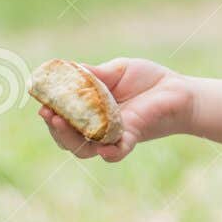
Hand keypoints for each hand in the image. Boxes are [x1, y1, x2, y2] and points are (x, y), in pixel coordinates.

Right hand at [36, 57, 193, 163]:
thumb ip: (94, 73)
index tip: (41, 106)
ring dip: (71, 139)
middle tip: (48, 115)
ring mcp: (115, 134)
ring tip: (61, 123)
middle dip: (55, 128)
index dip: (50, 115)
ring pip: (86, 148)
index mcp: (90, 111)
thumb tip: (68, 68)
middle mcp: (98, 127)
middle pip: (68, 138)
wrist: (180, 89)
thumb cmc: (148, 79)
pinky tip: (101, 148)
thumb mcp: (117, 70)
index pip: (62, 119)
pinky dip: (110, 153)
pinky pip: (118, 151)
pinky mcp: (133, 136)